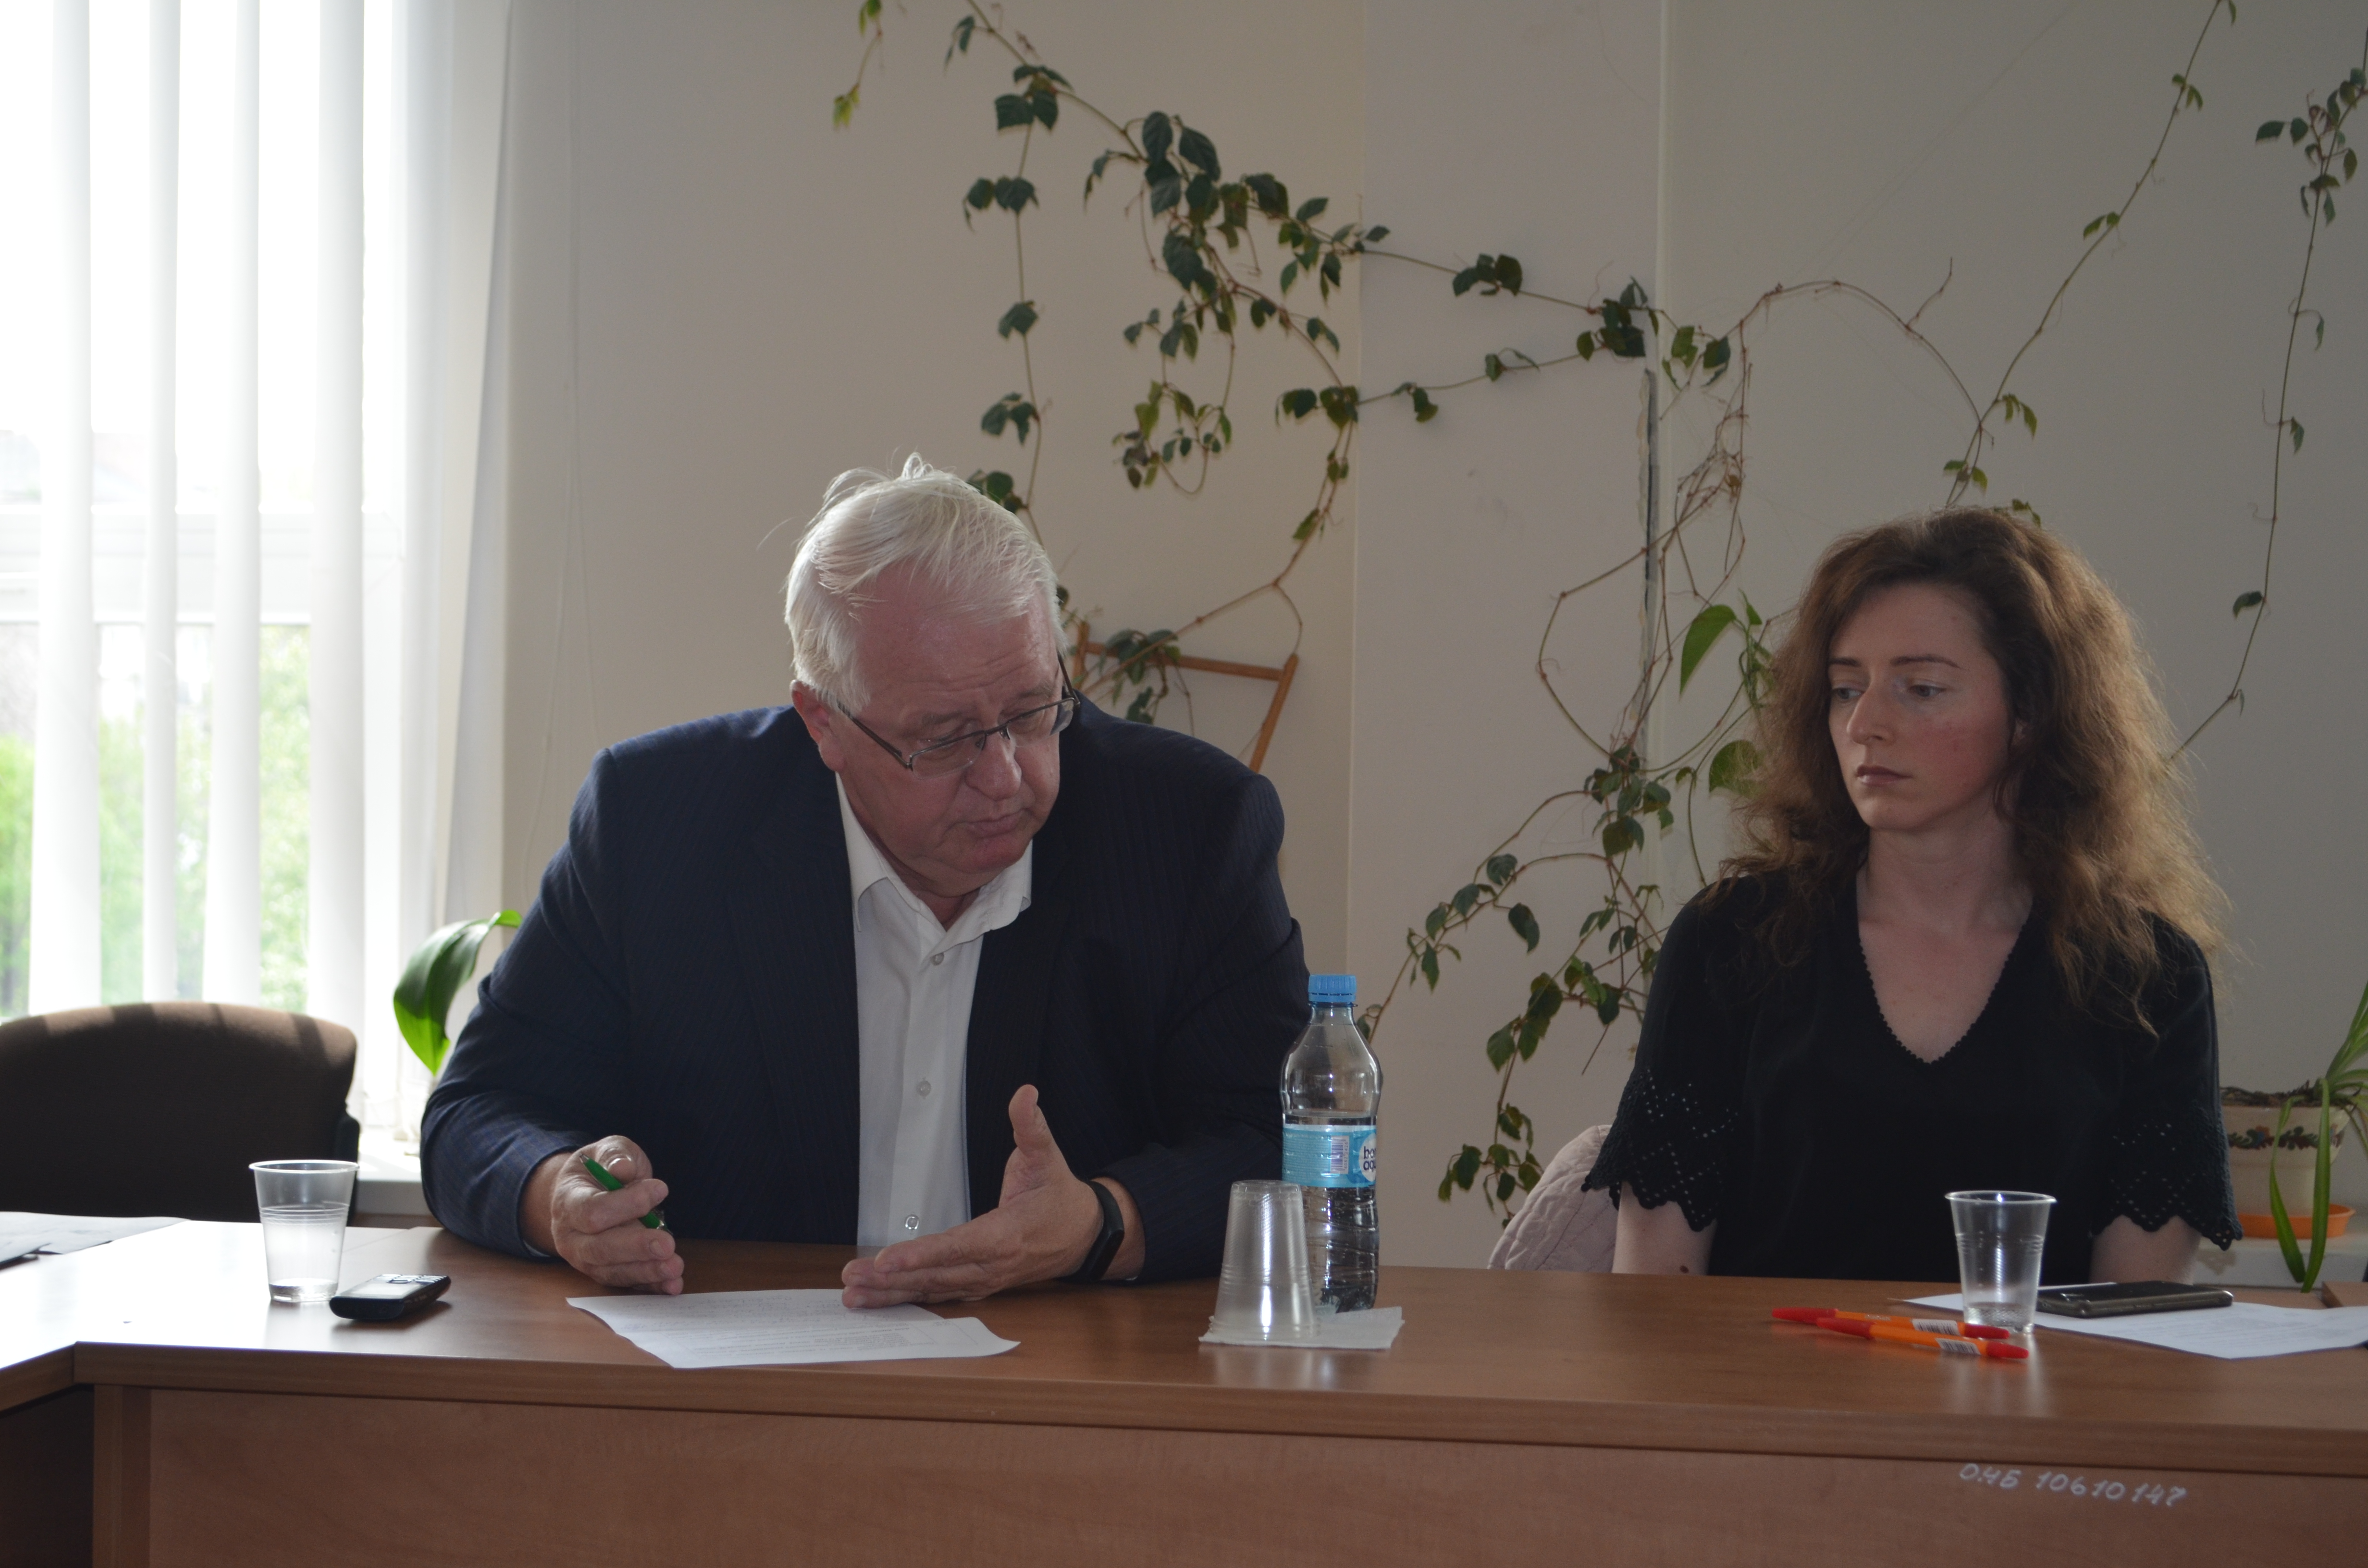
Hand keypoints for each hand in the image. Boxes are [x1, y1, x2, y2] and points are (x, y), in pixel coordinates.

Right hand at [522, 1136, 683, 1293]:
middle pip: (600, 1248)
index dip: (626, 1203)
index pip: (592, 1210)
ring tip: (674, 1268)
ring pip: (612, 1271)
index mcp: (568, 1203)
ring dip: (646, 1271)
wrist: (582, 1192)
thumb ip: (615, 1156)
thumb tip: (623, 1168)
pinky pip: (625, 1282)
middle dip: (636, 1247)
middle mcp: (571, 1237)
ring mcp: (585, 1259)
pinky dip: (649, 1285)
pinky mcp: (604, 1272)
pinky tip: (671, 1285)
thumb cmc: (598, 1169)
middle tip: (667, 1244)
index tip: (660, 1189)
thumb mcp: (606, 1151)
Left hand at [839, 1085, 1142, 1306]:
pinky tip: (880, 1298)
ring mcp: (986, 1280)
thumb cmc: (1060, 1197)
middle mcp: (993, 1265)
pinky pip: (939, 1295)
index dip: (921, 1254)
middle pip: (936, 1276)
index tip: (887, 1260)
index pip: (958, 1246)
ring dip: (892, 1294)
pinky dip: (908, 1298)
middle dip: (892, 1279)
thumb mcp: (1047, 1156)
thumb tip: (1025, 1094)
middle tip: (853, 1278)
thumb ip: (1031, 1126)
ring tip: (855, 1294)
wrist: (1084, 1235)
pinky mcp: (980, 1286)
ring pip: (934, 1291)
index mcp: (1006, 1235)